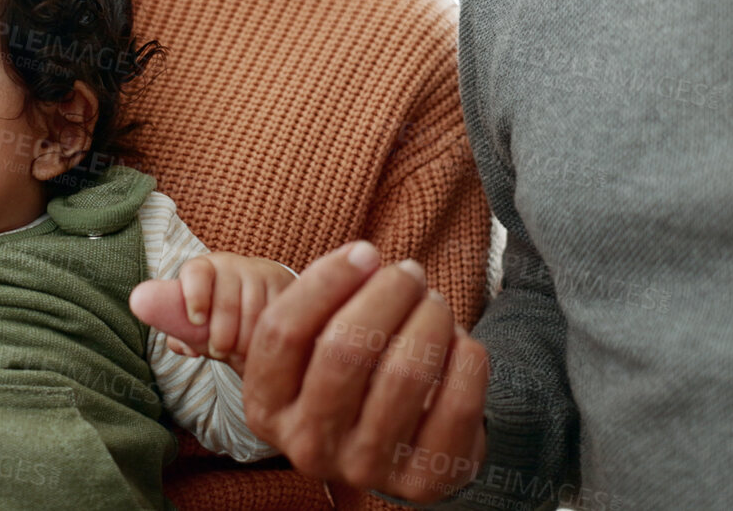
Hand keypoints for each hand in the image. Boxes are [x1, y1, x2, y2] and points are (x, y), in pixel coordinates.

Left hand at [131, 252, 295, 375]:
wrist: (260, 303)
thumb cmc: (218, 316)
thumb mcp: (196, 320)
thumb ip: (179, 327)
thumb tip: (175, 342)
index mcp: (202, 269)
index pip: (195, 273)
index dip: (195, 296)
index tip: (196, 320)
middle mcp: (231, 265)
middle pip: (227, 300)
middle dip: (222, 333)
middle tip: (220, 351)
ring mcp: (261, 273)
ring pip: (254, 313)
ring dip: (246, 340)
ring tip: (239, 352)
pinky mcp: (286, 285)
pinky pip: (279, 315)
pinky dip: (268, 335)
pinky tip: (261, 344)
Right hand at [242, 241, 489, 503]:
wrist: (395, 448)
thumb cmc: (349, 374)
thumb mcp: (310, 345)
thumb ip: (319, 298)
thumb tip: (364, 257)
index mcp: (267, 406)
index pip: (284, 332)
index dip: (327, 279)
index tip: (365, 251)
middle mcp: (307, 445)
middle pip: (345, 349)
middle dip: (388, 293)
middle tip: (409, 273)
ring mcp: (365, 468)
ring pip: (404, 372)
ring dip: (430, 318)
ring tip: (434, 304)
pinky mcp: (422, 481)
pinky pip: (455, 404)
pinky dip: (465, 359)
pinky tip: (459, 343)